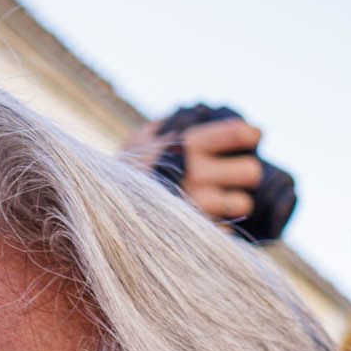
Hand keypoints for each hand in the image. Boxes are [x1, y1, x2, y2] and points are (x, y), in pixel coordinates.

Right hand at [121, 115, 265, 224]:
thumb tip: (196, 116)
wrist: (97, 209)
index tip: (253, 136)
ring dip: (237, 201)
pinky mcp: (193, 234)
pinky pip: (225, 231)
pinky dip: (221, 225)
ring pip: (242, 204)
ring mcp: (195, 207)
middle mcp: (193, 175)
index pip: (235, 134)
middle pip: (251, 172)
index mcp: (184, 145)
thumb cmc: (123, 170)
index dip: (250, 134)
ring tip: (224, 199)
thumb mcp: (141, 139)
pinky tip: (209, 218)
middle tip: (240, 173)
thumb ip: (169, 127)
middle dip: (248, 172)